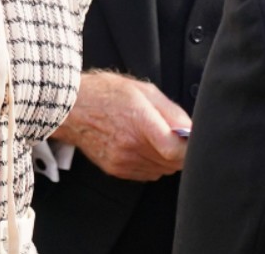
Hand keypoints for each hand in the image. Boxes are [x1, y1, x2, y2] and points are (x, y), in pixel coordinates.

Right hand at [50, 71, 189, 181]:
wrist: (71, 109)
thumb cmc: (106, 94)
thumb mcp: (144, 91)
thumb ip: (171, 112)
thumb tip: (191, 129)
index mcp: (140, 122)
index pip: (176, 151)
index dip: (191, 148)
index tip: (193, 139)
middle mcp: (131, 146)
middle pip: (173, 163)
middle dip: (181, 151)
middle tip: (176, 135)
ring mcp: (123, 161)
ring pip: (162, 170)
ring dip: (167, 158)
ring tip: (157, 138)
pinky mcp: (116, 170)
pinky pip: (148, 174)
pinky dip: (153, 164)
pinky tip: (145, 146)